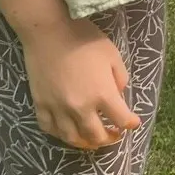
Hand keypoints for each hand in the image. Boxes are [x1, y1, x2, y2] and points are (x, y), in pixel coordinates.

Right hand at [23, 20, 139, 150]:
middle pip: (96, 136)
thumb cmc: (84, 38)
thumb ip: (120, 79)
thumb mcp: (113, 55)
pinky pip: (50, 129)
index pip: (122, 120)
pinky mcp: (41, 105)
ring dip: (86, 143)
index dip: (131, 123)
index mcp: (103, 94)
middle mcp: (81, 107)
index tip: (133, 123)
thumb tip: (118, 96)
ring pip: (72, 138)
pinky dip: (60, 134)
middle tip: (114, 134)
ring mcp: (58, 108)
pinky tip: (68, 131)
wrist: (49, 31)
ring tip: (92, 140)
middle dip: (109, 139)